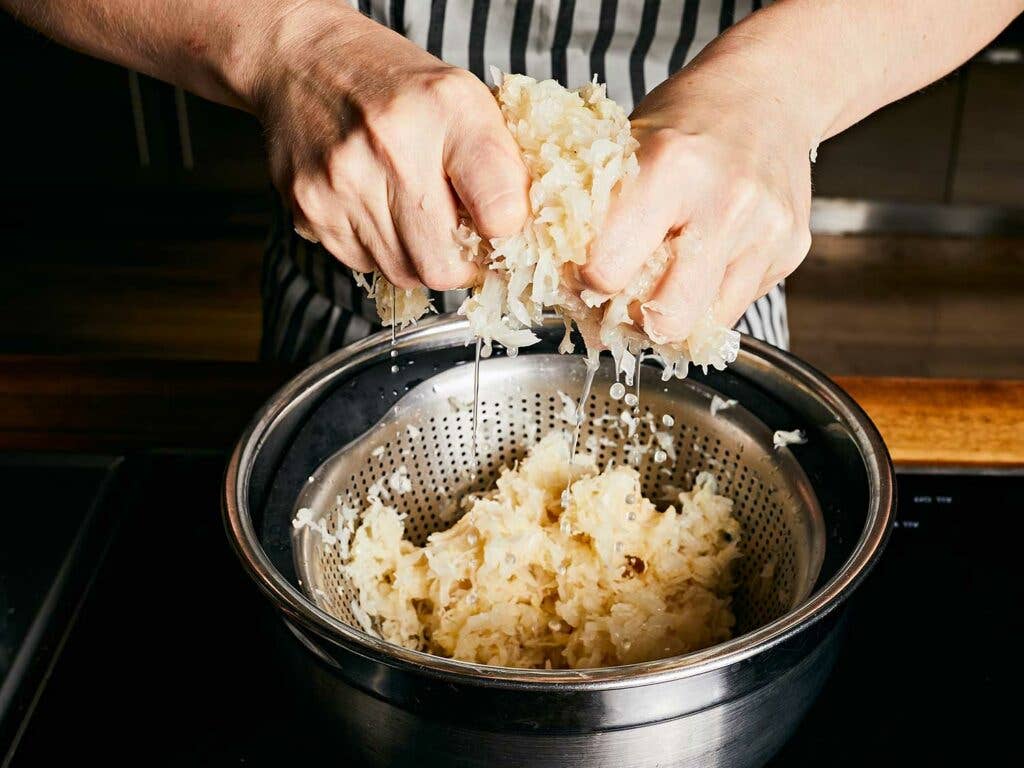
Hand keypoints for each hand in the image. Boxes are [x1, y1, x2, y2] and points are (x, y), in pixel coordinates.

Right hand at [248, 2, 529, 289]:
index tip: (498, 226)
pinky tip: (377, 210)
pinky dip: (379, 250)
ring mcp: (342, 183)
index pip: (499, 210)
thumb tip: (518, 237)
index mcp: (446, 111)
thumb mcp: (467, 102)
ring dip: (418, 259)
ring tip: (415, 216)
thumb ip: (501, 166)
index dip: (505, 232)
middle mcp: (390, 147)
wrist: (304, 61)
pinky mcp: (308, 209)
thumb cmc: (396, 87)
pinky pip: (362, 264)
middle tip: (459, 238)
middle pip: (442, 265)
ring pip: (402, 273)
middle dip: (458, 263)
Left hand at [582, 45, 813, 342]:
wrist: (768, 90)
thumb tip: (570, 292)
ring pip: (703, 326)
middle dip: (635, 316)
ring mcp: (766, 231)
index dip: (587, 280)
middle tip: (622, 294)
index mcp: (670, 167)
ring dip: (672, 315)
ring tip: (659, 283)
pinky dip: (707, 300)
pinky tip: (699, 265)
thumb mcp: (626, 148)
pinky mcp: (791, 249)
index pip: (608, 270)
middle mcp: (726, 203)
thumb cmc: (682, 123)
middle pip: (667, 318)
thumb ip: (600, 216)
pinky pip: (734, 309)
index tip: (584, 271)